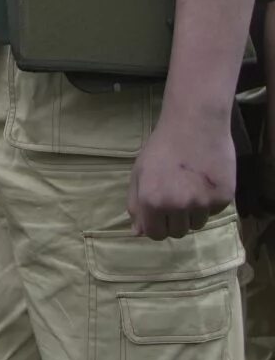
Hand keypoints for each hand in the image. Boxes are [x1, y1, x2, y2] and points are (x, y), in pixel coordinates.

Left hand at [129, 110, 234, 239]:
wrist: (195, 124)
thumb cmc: (162, 147)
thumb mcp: (139, 173)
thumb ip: (136, 204)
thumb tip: (137, 233)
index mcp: (151, 200)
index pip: (155, 234)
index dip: (157, 226)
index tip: (160, 215)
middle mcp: (177, 205)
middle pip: (178, 233)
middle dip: (175, 220)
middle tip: (176, 198)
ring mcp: (202, 203)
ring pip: (197, 224)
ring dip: (192, 213)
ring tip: (190, 187)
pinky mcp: (223, 198)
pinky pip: (214, 212)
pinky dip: (209, 202)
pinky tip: (204, 181)